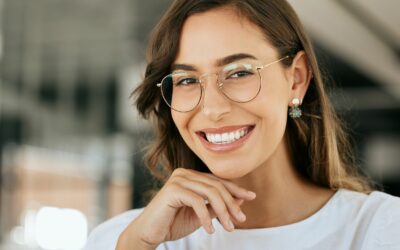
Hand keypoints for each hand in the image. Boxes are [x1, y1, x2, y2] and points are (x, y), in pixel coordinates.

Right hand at [118, 168, 255, 247]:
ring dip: (223, 211)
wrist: (149, 233)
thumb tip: (241, 199)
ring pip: (210, 193)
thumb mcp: (202, 215)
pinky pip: (198, 202)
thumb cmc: (173, 223)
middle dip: (231, 203)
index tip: (251, 196)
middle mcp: (184, 173)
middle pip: (216, 186)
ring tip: (230, 227)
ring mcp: (178, 179)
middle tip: (241, 219)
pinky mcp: (173, 190)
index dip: (236, 189)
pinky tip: (210, 230)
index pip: (218, 181)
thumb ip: (217, 206)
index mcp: (190, 176)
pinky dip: (206, 217)